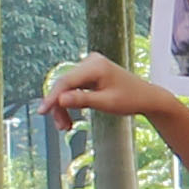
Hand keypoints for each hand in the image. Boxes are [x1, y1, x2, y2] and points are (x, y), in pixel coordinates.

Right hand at [40, 53, 162, 127]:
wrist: (145, 97)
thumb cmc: (130, 100)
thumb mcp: (106, 103)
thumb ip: (82, 101)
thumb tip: (60, 100)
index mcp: (96, 66)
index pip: (67, 81)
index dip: (52, 97)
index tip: (42, 111)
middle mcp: (91, 61)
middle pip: (65, 84)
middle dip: (60, 107)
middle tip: (61, 128)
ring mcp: (90, 65)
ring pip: (68, 87)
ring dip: (64, 106)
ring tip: (66, 126)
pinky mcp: (90, 71)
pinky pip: (74, 86)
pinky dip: (71, 101)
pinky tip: (70, 117)